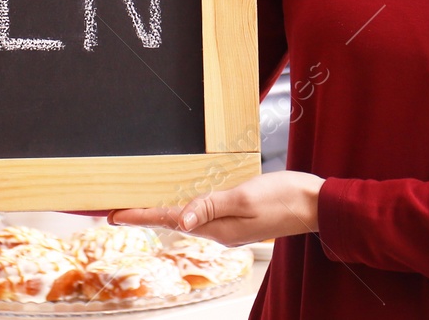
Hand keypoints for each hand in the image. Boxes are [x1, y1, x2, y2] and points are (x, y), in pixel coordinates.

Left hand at [108, 171, 323, 246]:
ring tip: (141, 208)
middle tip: (118, 211)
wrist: (315, 204)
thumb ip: (212, 206)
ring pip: (189, 219)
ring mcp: (230, 227)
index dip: (140, 216)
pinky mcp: (239, 218)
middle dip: (146, 216)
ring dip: (164, 213)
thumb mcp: (245, 197)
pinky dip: (186, 208)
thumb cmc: (284, 197)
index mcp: (218, 228)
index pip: (170, 220)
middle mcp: (220, 231)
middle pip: (174, 222)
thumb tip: (181, 220)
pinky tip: (182, 203)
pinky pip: (204, 214)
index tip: (113, 214)